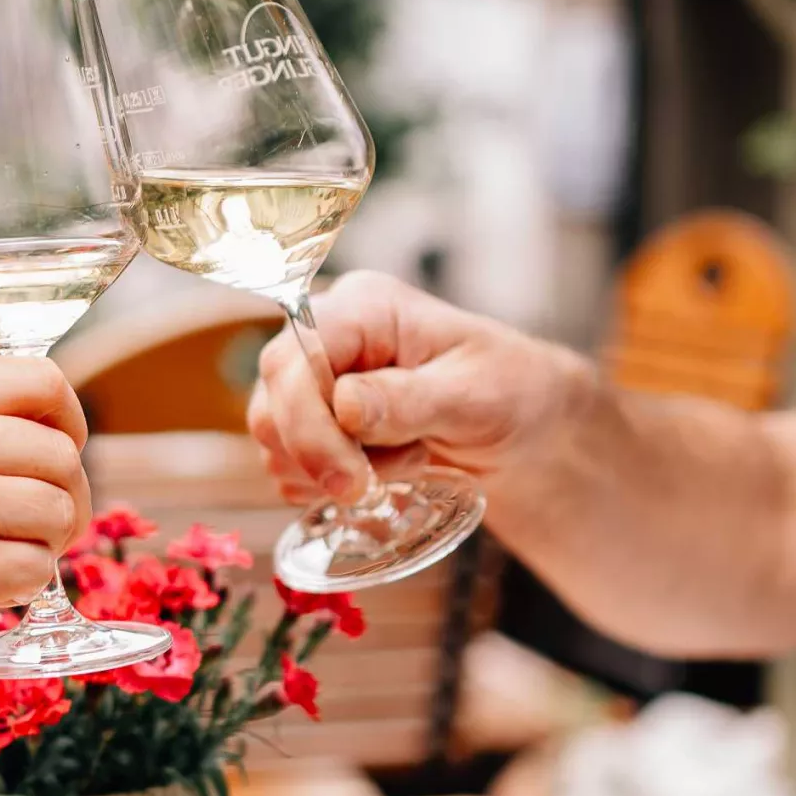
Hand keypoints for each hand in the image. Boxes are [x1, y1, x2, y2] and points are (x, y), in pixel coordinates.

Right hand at [0, 354, 91, 723]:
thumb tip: (39, 440)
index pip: (40, 379)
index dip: (68, 420)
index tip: (59, 453)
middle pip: (63, 454)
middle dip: (64, 496)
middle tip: (34, 529)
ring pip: (61, 513)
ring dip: (44, 544)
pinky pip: (40, 572)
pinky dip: (21, 589)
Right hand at [248, 271, 588, 505]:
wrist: (523, 428)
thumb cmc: (512, 394)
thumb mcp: (476, 395)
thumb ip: (410, 400)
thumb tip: (344, 405)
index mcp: (364, 308)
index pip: (296, 358)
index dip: (309, 425)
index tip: (352, 481)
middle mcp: (328, 338)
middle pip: (272, 403)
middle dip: (319, 457)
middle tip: (378, 482)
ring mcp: (315, 382)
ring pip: (273, 442)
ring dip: (330, 475)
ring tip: (402, 462)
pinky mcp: (313, 425)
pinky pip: (288, 467)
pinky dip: (328, 487)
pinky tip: (383, 473)